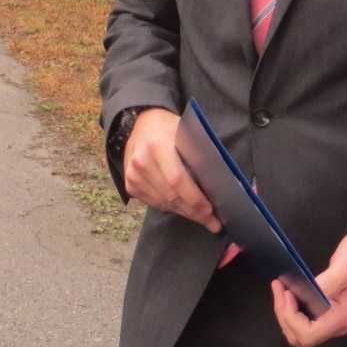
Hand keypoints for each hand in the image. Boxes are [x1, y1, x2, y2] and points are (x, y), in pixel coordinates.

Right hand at [122, 108, 220, 232]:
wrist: (142, 124)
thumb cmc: (168, 128)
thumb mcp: (184, 132)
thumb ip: (196, 154)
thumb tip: (216, 184)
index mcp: (157, 145)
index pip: (177, 180)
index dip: (194, 199)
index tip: (211, 211)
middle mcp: (141, 161)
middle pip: (171, 196)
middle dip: (194, 212)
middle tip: (212, 222)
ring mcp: (133, 175)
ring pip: (163, 203)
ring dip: (184, 212)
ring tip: (201, 217)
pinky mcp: (130, 184)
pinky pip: (154, 203)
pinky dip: (171, 208)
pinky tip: (183, 208)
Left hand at [271, 229, 346, 346]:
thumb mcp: (345, 266)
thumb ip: (327, 282)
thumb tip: (307, 292)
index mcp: (341, 317)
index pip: (309, 334)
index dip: (291, 317)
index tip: (287, 293)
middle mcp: (335, 323)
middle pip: (300, 336)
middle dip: (284, 315)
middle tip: (279, 287)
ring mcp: (330, 319)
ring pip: (299, 331)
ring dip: (284, 312)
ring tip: (280, 288)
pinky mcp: (325, 311)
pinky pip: (302, 321)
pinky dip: (290, 309)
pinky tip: (287, 291)